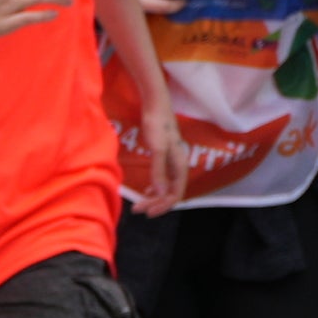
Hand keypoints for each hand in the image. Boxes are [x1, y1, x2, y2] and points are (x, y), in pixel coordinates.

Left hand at [131, 101, 188, 216]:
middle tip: (137, 210)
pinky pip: (163, 179)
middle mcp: (179, 166)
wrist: (156, 105)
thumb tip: (160, 192)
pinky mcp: (165, 157)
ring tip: (139, 203)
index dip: (162, 206)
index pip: (175, 194)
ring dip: (154, 198)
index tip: (146, 212)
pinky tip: (146, 190)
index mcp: (180, 165)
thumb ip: (159, 171)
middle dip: (155, 204)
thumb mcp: (157, 148)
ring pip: (166, 187)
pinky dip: (155, 188)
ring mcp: (172, 162)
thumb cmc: (157, 125)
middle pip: (171, 193)